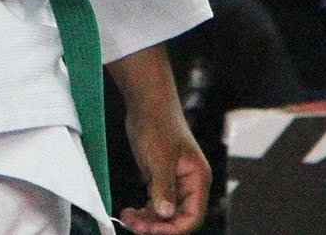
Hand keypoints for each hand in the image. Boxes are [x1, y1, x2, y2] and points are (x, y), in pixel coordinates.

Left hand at [118, 82, 209, 234]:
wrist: (147, 103)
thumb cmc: (158, 124)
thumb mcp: (160, 157)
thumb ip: (164, 187)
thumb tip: (165, 214)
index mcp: (197, 178)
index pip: (192, 216)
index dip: (174, 227)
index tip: (152, 229)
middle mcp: (189, 183)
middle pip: (177, 218)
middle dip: (157, 225)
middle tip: (134, 225)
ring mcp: (174, 182)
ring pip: (164, 213)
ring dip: (147, 220)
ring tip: (128, 217)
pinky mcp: (160, 179)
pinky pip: (155, 204)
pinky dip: (143, 211)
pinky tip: (129, 211)